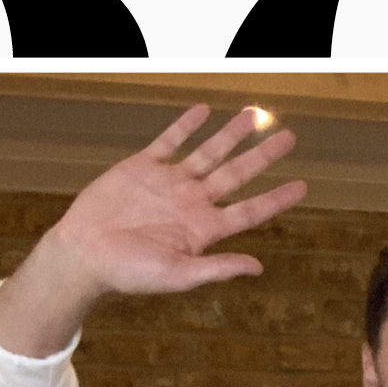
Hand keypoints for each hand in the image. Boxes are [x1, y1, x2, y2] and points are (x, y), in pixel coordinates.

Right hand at [0, 104, 306, 355]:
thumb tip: (258, 267)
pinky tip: (203, 112)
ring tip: (253, 117)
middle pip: (236, 174)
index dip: (277, 198)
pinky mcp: (142, 167)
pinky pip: (169, 142)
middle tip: (288, 138)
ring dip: (231, 135)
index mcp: (204, 230)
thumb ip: (218, 267)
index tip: (302, 186)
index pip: (250, 210)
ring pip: (207, 152)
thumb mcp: (179, 275)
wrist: (85, 254)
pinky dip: (185, 126)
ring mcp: (169, 183)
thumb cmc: (130, 273)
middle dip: (262, 156)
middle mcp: (192, 203)